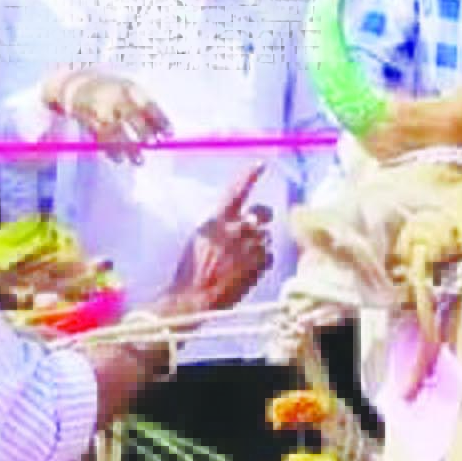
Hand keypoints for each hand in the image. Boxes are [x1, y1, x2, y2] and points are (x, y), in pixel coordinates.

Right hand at [48, 70, 170, 164]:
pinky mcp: (89, 121)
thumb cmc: (112, 91)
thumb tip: (166, 134)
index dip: (159, 118)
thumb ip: (146, 110)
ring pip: (115, 130)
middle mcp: (114, 97)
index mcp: (129, 88)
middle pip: (131, 115)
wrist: (78, 85)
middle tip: (152, 143)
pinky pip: (101, 138)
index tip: (169, 133)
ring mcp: (100, 110)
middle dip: (142, 130)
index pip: (147, 103)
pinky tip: (120, 159)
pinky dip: (111, 151)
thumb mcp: (129, 92)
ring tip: (139, 161)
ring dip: (127, 146)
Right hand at [160, 163, 271, 316]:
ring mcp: (252, 244)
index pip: (237, 190)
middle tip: (251, 231)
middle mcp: (239, 227)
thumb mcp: (200, 236)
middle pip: (262, 213)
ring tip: (238, 262)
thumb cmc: (193, 268)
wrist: (196, 296)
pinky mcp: (262, 262)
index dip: (249, 176)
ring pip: (265, 237)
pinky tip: (244, 271)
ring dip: (256, 245)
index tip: (261, 164)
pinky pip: (268, 255)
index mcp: (219, 218)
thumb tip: (241, 215)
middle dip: (260, 219)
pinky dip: (260, 262)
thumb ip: (221, 222)